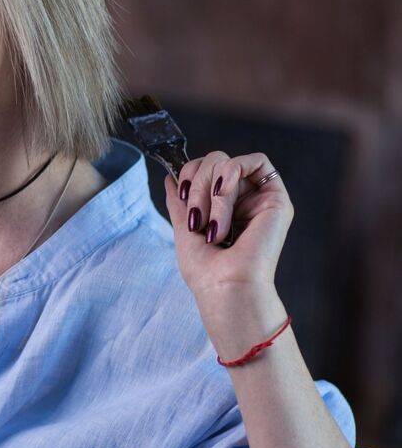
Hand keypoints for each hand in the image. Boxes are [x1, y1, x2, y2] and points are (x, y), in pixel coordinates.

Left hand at [163, 150, 293, 298]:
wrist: (225, 287)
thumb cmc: (205, 271)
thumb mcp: (184, 228)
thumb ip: (180, 201)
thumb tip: (171, 178)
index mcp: (223, 208)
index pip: (205, 170)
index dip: (189, 174)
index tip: (182, 198)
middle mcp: (244, 201)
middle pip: (216, 160)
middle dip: (198, 183)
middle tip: (197, 216)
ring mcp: (260, 199)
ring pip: (229, 162)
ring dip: (212, 189)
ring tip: (214, 223)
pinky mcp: (276, 198)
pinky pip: (255, 161)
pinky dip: (231, 174)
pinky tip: (224, 197)